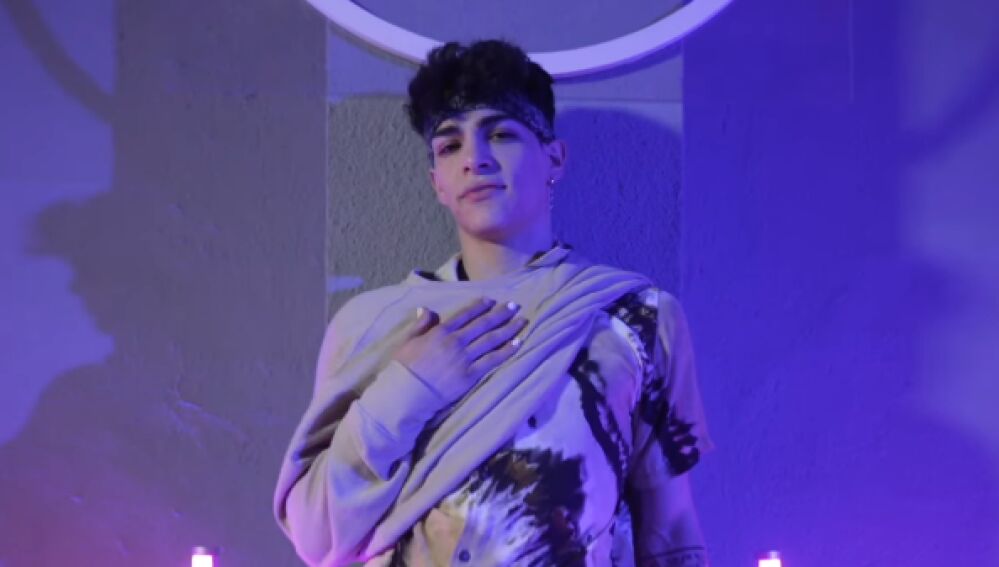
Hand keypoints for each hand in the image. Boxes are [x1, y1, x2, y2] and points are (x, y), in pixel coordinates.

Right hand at [392, 297, 528, 401]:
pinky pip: (492, 360)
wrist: (406, 393)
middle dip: (500, 314)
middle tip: (515, 306)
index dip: (480, 306)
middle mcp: (456, 341)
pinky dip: (506, 351)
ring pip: (491, 340)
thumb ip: (421, 325)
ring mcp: (465, 358)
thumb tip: (426, 309)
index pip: (465, 315)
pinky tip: (517, 343)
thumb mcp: (408, 341)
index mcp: (441, 331)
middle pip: (483, 324)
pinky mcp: (471, 375)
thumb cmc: (404, 368)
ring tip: (522, 321)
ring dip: (508, 329)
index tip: (492, 300)